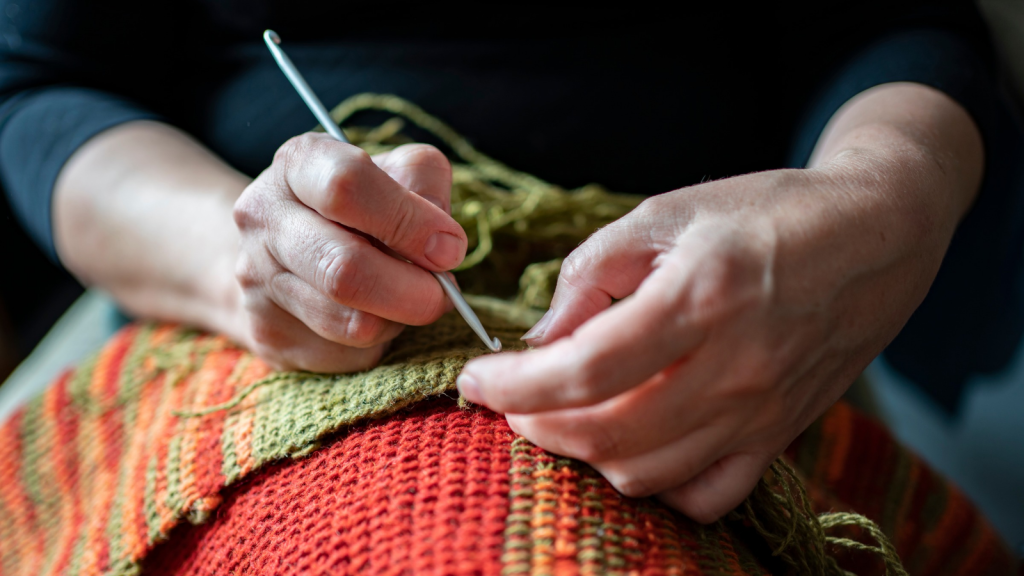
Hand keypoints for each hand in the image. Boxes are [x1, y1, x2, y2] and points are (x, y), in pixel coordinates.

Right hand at [232, 136, 466, 371]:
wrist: (286, 252)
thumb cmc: (361, 207)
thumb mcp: (396, 173)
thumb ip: (425, 185)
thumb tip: (443, 244)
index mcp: (298, 164)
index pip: (347, 186)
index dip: (410, 222)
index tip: (449, 248)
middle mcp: (264, 217)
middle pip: (345, 269)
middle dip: (415, 291)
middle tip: (443, 293)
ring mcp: (258, 280)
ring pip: (351, 323)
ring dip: (399, 318)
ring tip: (406, 299)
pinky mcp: (269, 335)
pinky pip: (348, 355)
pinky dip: (378, 342)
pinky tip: (373, 316)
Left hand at [457, 83, 982, 521]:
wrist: (876, 235)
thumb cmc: (764, 212)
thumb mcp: (665, 213)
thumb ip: (591, 274)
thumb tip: (537, 342)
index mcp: (699, 296)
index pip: (583, 369)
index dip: (513, 384)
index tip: (475, 378)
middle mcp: (734, 366)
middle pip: (607, 433)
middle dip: (535, 423)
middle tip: (509, 397)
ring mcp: (761, 411)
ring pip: (647, 473)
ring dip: (583, 453)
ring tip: (560, 415)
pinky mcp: (779, 435)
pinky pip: (707, 495)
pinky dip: (654, 484)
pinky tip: (631, 446)